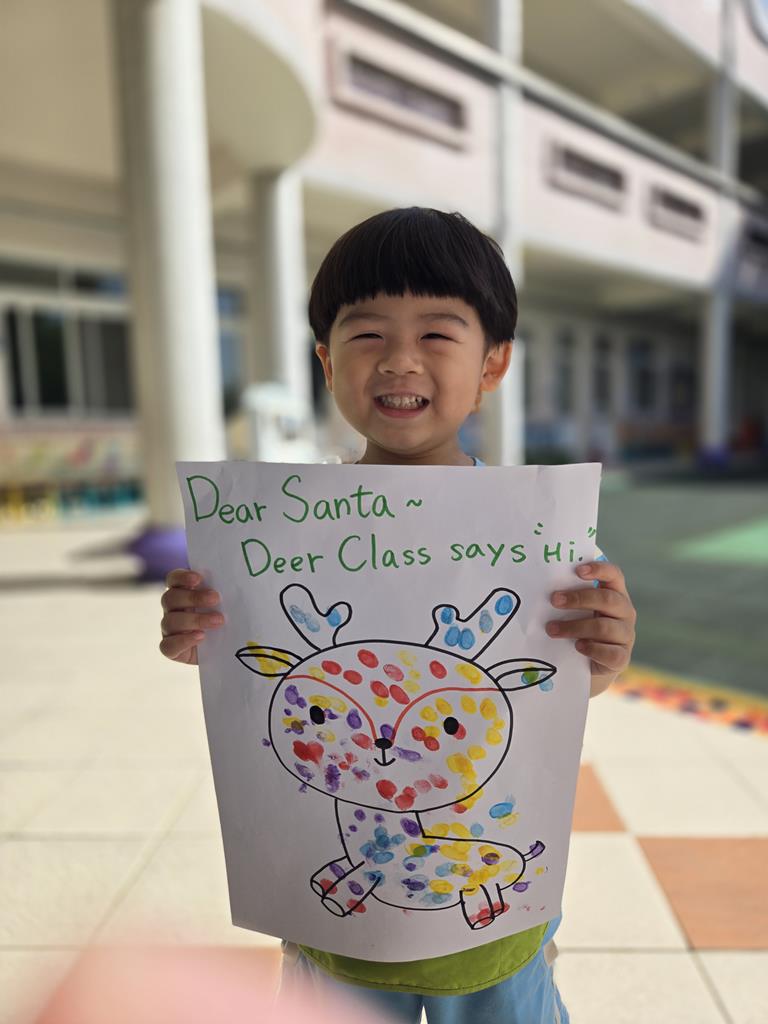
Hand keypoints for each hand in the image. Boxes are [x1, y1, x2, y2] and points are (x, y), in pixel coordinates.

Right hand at [159, 569, 224, 664]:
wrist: (228, 649)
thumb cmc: (228, 620)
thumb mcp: (229, 604)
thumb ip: (227, 592)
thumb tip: (240, 582)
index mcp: (182, 592)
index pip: (173, 579)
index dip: (182, 577)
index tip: (198, 579)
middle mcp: (172, 609)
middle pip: (170, 598)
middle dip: (193, 597)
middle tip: (216, 598)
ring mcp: (169, 630)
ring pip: (169, 621)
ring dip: (194, 619)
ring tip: (218, 621)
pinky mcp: (171, 649)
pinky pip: (168, 645)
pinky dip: (184, 640)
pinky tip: (201, 637)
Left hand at [546, 561, 635, 694]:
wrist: (587, 665)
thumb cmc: (578, 629)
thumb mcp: (576, 611)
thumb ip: (568, 599)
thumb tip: (540, 588)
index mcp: (615, 594)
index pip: (614, 575)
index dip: (599, 570)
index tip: (578, 570)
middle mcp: (625, 612)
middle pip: (607, 599)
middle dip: (578, 599)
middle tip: (554, 600)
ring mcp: (626, 635)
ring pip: (604, 627)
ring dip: (574, 627)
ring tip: (552, 629)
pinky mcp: (622, 658)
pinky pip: (610, 653)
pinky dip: (592, 649)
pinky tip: (577, 646)